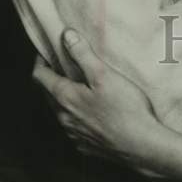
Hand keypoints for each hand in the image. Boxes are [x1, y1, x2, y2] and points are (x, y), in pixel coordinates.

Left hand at [32, 29, 161, 170]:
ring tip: (79, 84)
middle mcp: (64, 118)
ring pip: (60, 111)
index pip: (40, 76)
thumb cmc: (124, 108)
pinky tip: (91, 109)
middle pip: (48, 93)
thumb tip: (66, 35)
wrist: (141, 145)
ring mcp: (73, 134)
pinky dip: (76, 114)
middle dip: (52, 77)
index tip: (47, 50)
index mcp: (65, 98)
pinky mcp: (85, 145)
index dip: (40, 61)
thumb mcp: (104, 75)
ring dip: (65, 96)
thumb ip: (83, 54)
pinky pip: (73, 126)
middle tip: (63, 63)